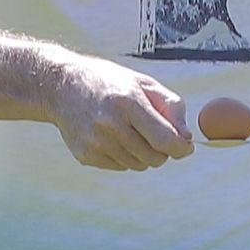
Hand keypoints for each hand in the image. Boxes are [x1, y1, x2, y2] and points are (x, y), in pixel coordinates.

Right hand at [53, 61, 192, 170]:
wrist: (62, 86)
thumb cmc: (110, 83)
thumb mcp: (143, 83)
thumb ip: (171, 107)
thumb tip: (187, 138)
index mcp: (128, 102)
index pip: (165, 140)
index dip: (181, 148)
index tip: (186, 147)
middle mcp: (110, 124)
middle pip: (155, 157)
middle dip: (162, 150)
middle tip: (154, 134)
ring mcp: (96, 142)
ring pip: (139, 165)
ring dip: (142, 153)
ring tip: (129, 131)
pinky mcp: (86, 155)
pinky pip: (120, 167)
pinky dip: (124, 156)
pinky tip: (112, 137)